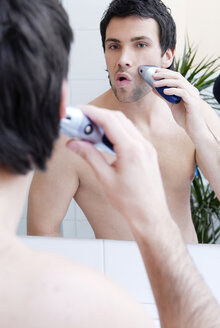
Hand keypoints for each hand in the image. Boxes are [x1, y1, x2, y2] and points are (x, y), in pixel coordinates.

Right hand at [66, 105, 168, 221]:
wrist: (151, 215)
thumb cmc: (131, 202)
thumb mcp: (105, 178)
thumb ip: (90, 156)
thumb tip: (74, 143)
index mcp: (131, 150)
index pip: (109, 120)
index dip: (91, 112)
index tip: (79, 110)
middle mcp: (142, 145)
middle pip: (118, 118)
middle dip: (98, 115)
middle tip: (81, 120)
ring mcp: (147, 147)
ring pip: (125, 124)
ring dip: (108, 122)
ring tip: (91, 130)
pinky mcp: (148, 152)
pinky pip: (132, 134)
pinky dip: (117, 131)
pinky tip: (106, 140)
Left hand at [153, 68, 206, 138]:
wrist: (193, 129)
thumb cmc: (184, 117)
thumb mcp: (171, 104)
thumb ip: (164, 96)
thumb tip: (154, 88)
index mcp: (187, 89)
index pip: (177, 76)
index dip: (166, 72)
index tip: (155, 72)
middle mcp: (192, 90)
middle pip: (178, 76)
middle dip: (164, 74)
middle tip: (153, 75)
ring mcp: (193, 95)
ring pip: (179, 83)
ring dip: (166, 82)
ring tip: (155, 84)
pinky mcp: (193, 102)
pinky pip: (182, 93)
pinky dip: (172, 90)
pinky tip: (164, 91)